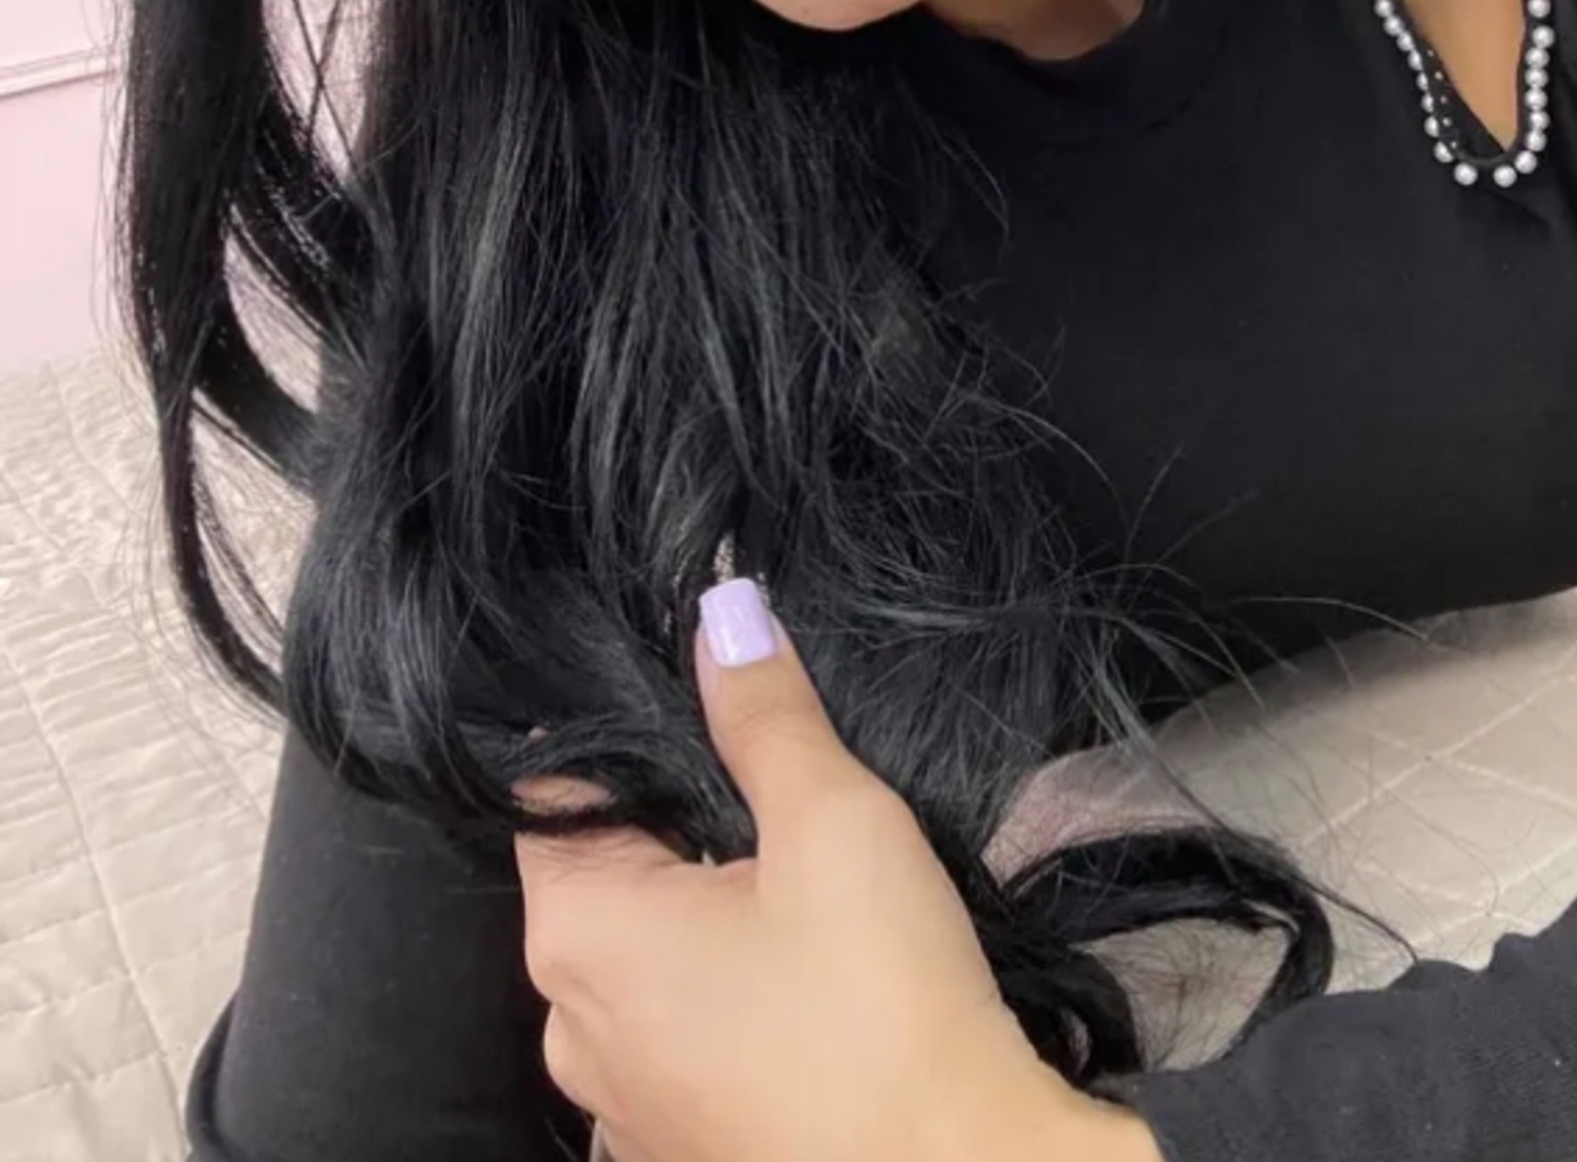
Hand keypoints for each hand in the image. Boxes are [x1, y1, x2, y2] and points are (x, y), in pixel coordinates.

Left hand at [513, 576, 1161, 1161]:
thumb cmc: (880, 1005)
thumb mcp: (833, 821)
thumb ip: (765, 711)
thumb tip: (722, 610)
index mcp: (576, 934)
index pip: (555, 788)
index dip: (625, 727)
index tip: (698, 696)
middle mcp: (570, 1027)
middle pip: (606, 872)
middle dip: (682, 820)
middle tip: (780, 784)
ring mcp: (622, 1105)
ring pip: (650, 958)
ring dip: (712, 911)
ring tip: (808, 878)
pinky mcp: (682, 1147)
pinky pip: (686, 1034)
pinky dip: (734, 993)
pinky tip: (815, 974)